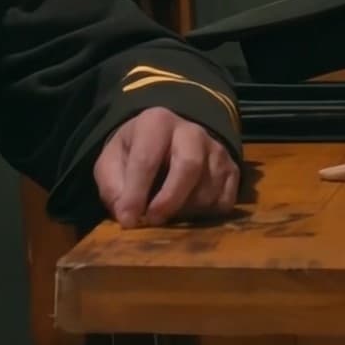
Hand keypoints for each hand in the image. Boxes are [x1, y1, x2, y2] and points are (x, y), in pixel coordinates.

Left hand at [95, 109, 240, 228]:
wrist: (166, 141)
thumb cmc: (134, 153)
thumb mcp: (111, 162)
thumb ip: (113, 187)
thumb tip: (127, 215)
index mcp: (156, 123)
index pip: (147, 160)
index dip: (136, 194)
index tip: (128, 220)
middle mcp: (192, 131)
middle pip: (190, 166)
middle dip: (170, 200)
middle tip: (153, 221)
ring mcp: (216, 150)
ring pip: (209, 188)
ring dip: (186, 211)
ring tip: (168, 213)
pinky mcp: (232, 169)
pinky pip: (225, 201)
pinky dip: (206, 215)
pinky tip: (188, 211)